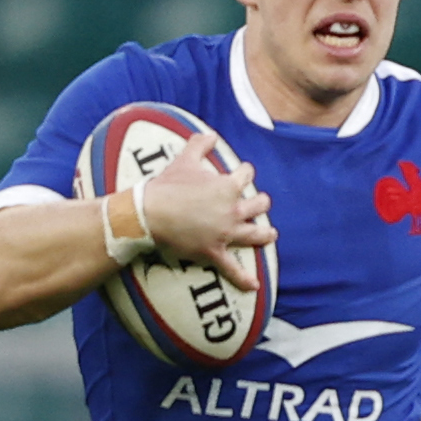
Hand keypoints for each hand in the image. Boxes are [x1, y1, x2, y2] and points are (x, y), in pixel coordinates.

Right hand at [132, 145, 273, 273]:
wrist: (149, 212)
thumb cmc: (167, 186)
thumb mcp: (184, 159)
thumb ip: (200, 144)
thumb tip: (210, 134)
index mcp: (228, 186)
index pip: (247, 175)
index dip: (245, 172)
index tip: (243, 173)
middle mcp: (233, 209)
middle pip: (258, 203)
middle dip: (260, 202)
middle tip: (259, 202)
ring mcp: (226, 232)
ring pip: (255, 233)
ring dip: (265, 233)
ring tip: (270, 233)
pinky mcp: (214, 251)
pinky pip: (232, 268)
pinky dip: (243, 279)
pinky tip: (254, 286)